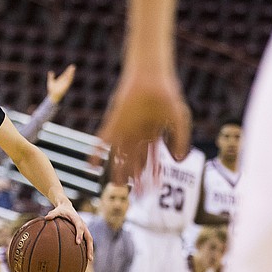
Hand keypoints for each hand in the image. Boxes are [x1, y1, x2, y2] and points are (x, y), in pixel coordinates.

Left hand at [45, 199, 93, 261]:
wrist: (67, 207)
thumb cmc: (61, 210)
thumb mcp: (57, 210)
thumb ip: (52, 214)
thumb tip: (46, 218)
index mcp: (77, 219)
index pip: (80, 227)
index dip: (79, 234)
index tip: (77, 242)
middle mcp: (83, 225)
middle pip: (89, 237)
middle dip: (89, 247)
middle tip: (89, 257)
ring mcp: (84, 229)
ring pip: (89, 240)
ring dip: (90, 249)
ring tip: (89, 260)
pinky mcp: (83, 232)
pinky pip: (86, 241)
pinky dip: (86, 248)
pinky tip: (84, 257)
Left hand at [47, 64, 75, 102]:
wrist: (52, 95)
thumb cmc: (52, 90)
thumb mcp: (51, 81)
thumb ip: (51, 76)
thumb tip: (50, 72)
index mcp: (61, 79)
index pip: (65, 74)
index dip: (68, 70)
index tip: (70, 66)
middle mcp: (64, 81)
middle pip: (68, 75)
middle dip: (71, 71)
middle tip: (73, 66)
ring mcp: (65, 84)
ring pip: (69, 77)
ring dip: (71, 73)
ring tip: (73, 69)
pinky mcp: (66, 86)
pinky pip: (69, 82)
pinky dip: (70, 78)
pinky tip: (72, 75)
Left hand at [97, 67, 190, 181]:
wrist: (150, 77)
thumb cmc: (167, 95)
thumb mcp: (180, 118)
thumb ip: (181, 139)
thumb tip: (178, 161)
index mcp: (152, 135)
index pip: (152, 160)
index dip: (153, 175)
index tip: (154, 190)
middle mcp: (137, 135)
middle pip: (135, 161)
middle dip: (136, 177)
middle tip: (137, 194)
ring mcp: (124, 130)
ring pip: (119, 155)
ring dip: (118, 169)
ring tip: (117, 185)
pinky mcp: (113, 123)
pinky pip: (102, 141)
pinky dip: (96, 153)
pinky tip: (91, 166)